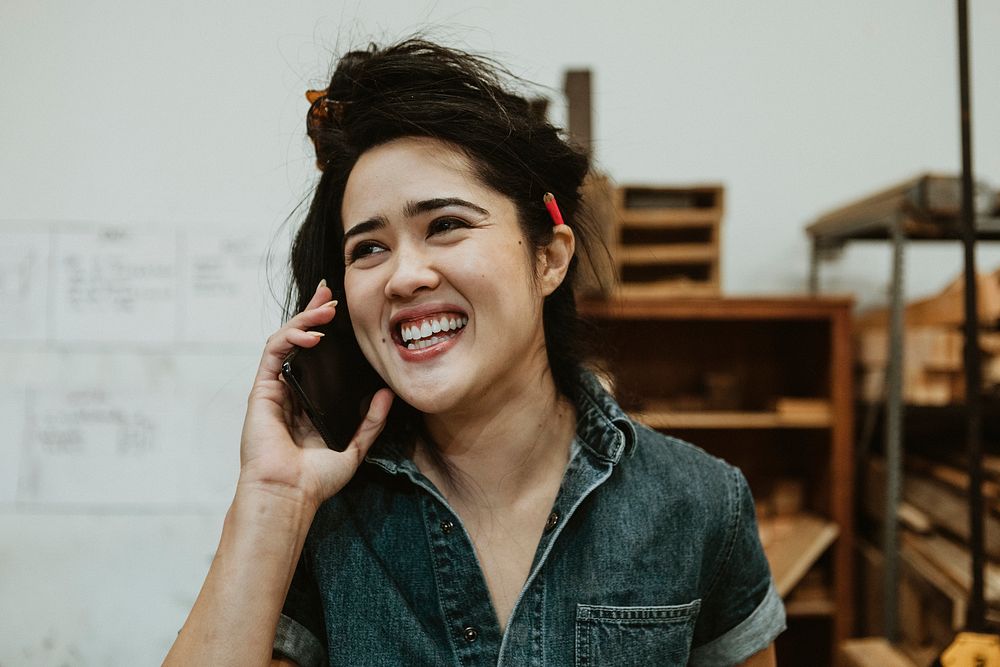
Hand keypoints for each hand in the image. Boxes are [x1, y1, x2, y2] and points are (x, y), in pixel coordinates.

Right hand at [238, 280, 393, 507]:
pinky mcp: (262, 390)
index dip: (324, 330)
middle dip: (312, 312)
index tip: (339, 309)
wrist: (289, 494)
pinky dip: (291, 337)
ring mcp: (274, 389)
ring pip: (285, 340)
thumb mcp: (354, 448)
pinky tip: (313, 335)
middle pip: (298, 340)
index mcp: (308, 402)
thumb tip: (387, 395)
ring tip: (326, 309)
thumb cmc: (315, 480)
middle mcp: (289, 391)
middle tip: (330, 294)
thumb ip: (370, 422)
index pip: (316, 357)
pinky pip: (273, 353)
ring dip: (304, 319)